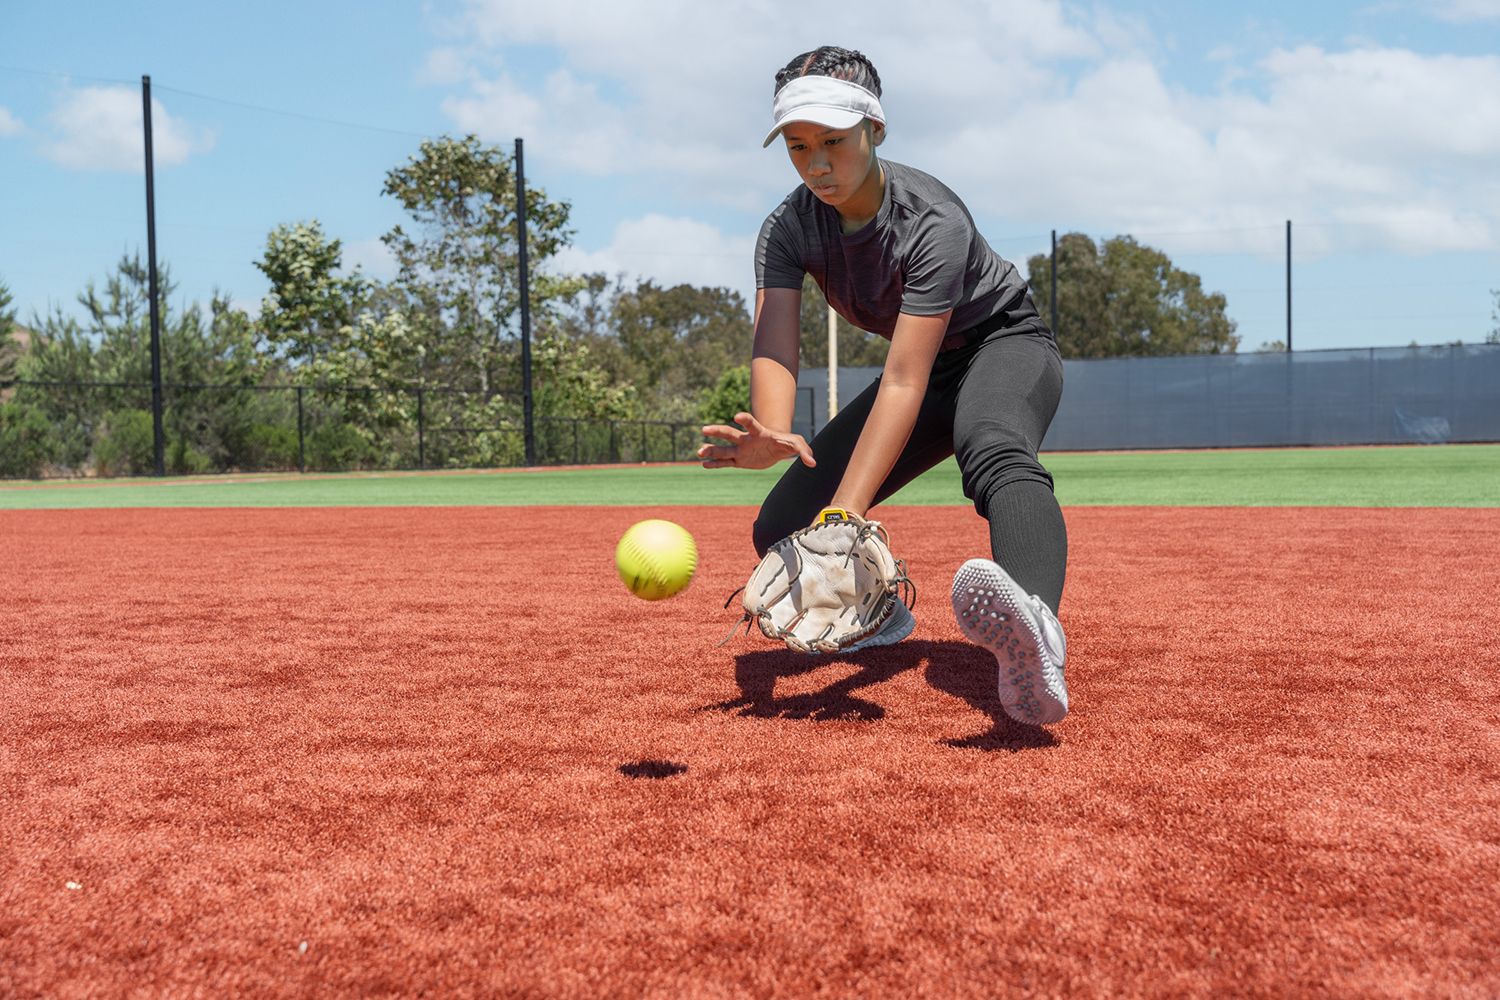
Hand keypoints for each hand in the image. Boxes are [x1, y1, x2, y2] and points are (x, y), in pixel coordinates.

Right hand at [698, 412, 815, 469]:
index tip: (736, 416)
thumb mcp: (797, 444)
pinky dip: (715, 464)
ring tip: (699, 452)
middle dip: (717, 432)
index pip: (751, 424)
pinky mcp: (739, 460)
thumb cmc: (786, 443)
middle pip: (729, 434)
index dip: (745, 419)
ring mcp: (740, 450)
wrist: (776, 449)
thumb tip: (812, 463)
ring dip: (711, 451)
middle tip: (704, 429)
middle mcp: (746, 440)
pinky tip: (703, 464)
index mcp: (759, 433)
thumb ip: (804, 452)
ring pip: (723, 450)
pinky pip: (725, 462)